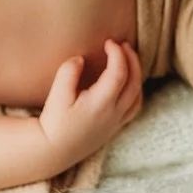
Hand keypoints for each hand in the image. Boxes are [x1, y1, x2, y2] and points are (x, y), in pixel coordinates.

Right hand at [38, 40, 143, 163]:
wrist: (55, 150)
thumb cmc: (54, 122)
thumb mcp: (56, 95)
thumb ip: (68, 73)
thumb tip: (81, 59)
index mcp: (101, 103)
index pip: (119, 73)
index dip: (117, 54)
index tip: (108, 42)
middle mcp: (114, 113)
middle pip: (134, 82)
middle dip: (132, 60)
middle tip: (123, 44)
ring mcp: (117, 122)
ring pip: (138, 95)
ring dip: (137, 74)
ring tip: (128, 59)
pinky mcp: (115, 128)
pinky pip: (135, 107)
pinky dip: (136, 90)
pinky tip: (128, 82)